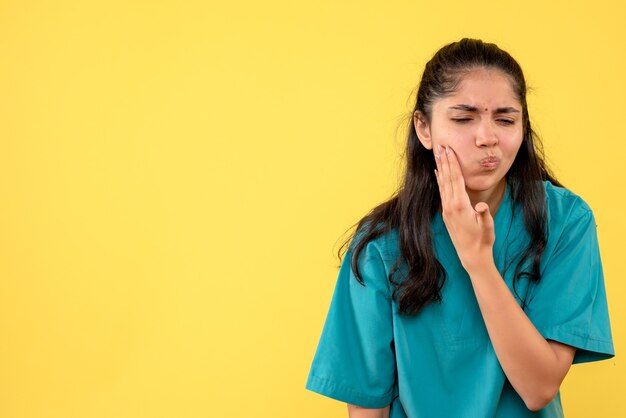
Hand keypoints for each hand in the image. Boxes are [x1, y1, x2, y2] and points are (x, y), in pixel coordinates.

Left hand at [434, 144, 494, 271]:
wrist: (472, 256)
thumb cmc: (483, 240)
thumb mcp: (488, 227)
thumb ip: (484, 215)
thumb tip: (482, 206)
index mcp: (460, 206)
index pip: (455, 179)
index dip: (452, 163)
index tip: (449, 150)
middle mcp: (450, 206)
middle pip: (447, 178)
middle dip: (444, 161)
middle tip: (441, 145)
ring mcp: (446, 210)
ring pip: (443, 184)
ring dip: (441, 168)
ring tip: (438, 155)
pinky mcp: (446, 214)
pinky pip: (442, 192)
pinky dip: (440, 181)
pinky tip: (438, 173)